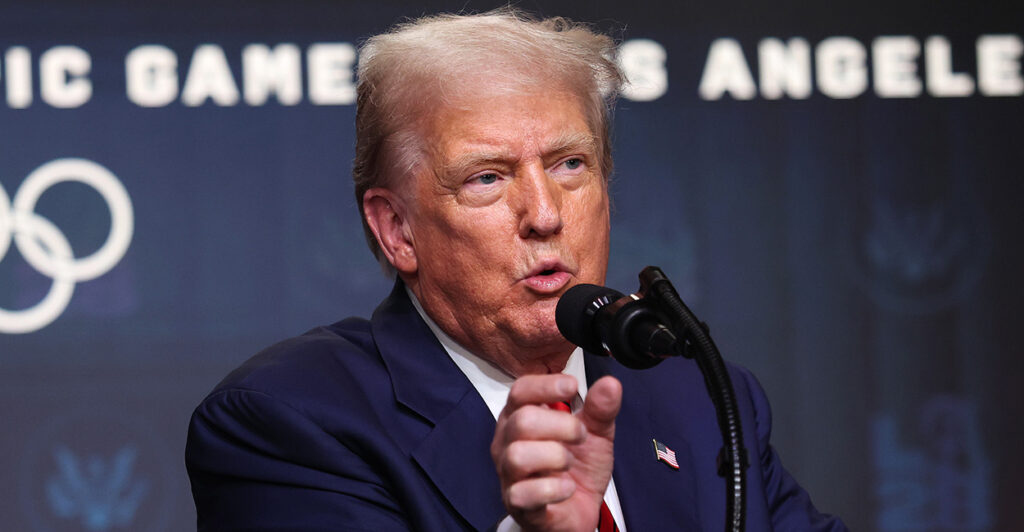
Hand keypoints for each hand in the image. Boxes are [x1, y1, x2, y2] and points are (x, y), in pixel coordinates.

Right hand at [490, 374, 621, 531]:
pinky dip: (554, 489)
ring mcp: (509, 473)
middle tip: (581, 435)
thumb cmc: (578, 469)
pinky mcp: (516, 502)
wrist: (577, 511)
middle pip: (522, 420)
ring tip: (570, 462)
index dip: (546, 386)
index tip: (572, 386)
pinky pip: (524, 492)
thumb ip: (601, 409)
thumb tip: (610, 385)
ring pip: (518, 455)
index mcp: (521, 416)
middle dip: (562, 425)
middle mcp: (508, 441)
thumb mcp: (595, 434)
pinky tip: (567, 488)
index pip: (521, 390)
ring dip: (555, 456)